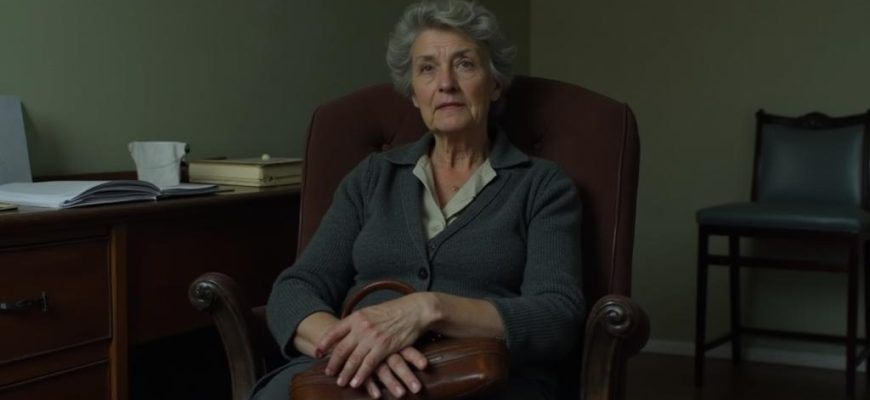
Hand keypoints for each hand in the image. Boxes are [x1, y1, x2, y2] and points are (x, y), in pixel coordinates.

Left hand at [317, 293, 433, 388]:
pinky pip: (368, 364)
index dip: (324, 343)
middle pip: (341, 348)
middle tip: (329, 372)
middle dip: (333, 362)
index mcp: (356, 317)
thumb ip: (359, 321)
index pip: (334, 331)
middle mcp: (361, 327)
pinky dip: (361, 375)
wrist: (414, 310)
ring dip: (345, 372)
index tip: (317, 352)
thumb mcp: (372, 311)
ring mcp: (372, 337)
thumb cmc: (394, 310)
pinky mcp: (384, 347)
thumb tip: (348, 328)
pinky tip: (355, 383)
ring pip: (353, 359)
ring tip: (340, 382)